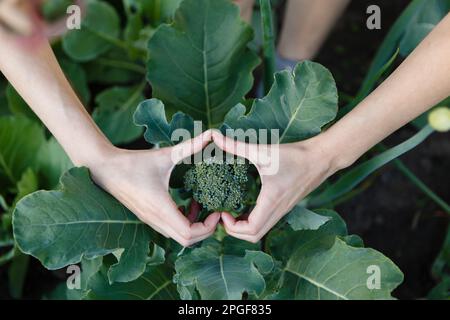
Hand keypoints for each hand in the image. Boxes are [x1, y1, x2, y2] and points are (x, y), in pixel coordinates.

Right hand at [87, 130, 219, 246]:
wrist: (104, 169)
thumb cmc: (134, 162)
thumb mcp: (165, 154)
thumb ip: (190, 146)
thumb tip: (212, 133)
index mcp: (161, 208)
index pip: (190, 234)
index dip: (208, 227)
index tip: (217, 211)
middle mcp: (156, 220)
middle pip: (187, 241)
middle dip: (205, 230)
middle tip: (214, 211)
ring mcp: (150, 221)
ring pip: (178, 238)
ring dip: (194, 226)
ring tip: (200, 205)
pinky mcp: (147, 218)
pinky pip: (170, 231)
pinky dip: (182, 223)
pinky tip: (185, 204)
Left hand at [212, 131, 338, 242]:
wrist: (322, 157)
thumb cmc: (294, 155)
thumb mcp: (262, 150)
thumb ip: (237, 146)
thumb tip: (215, 137)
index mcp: (271, 201)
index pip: (250, 230)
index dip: (232, 227)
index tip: (222, 212)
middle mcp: (277, 211)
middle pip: (254, 237)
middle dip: (234, 231)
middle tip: (223, 215)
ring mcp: (282, 210)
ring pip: (261, 232)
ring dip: (243, 228)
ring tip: (231, 213)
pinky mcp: (285, 206)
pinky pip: (266, 223)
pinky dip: (253, 222)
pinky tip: (244, 208)